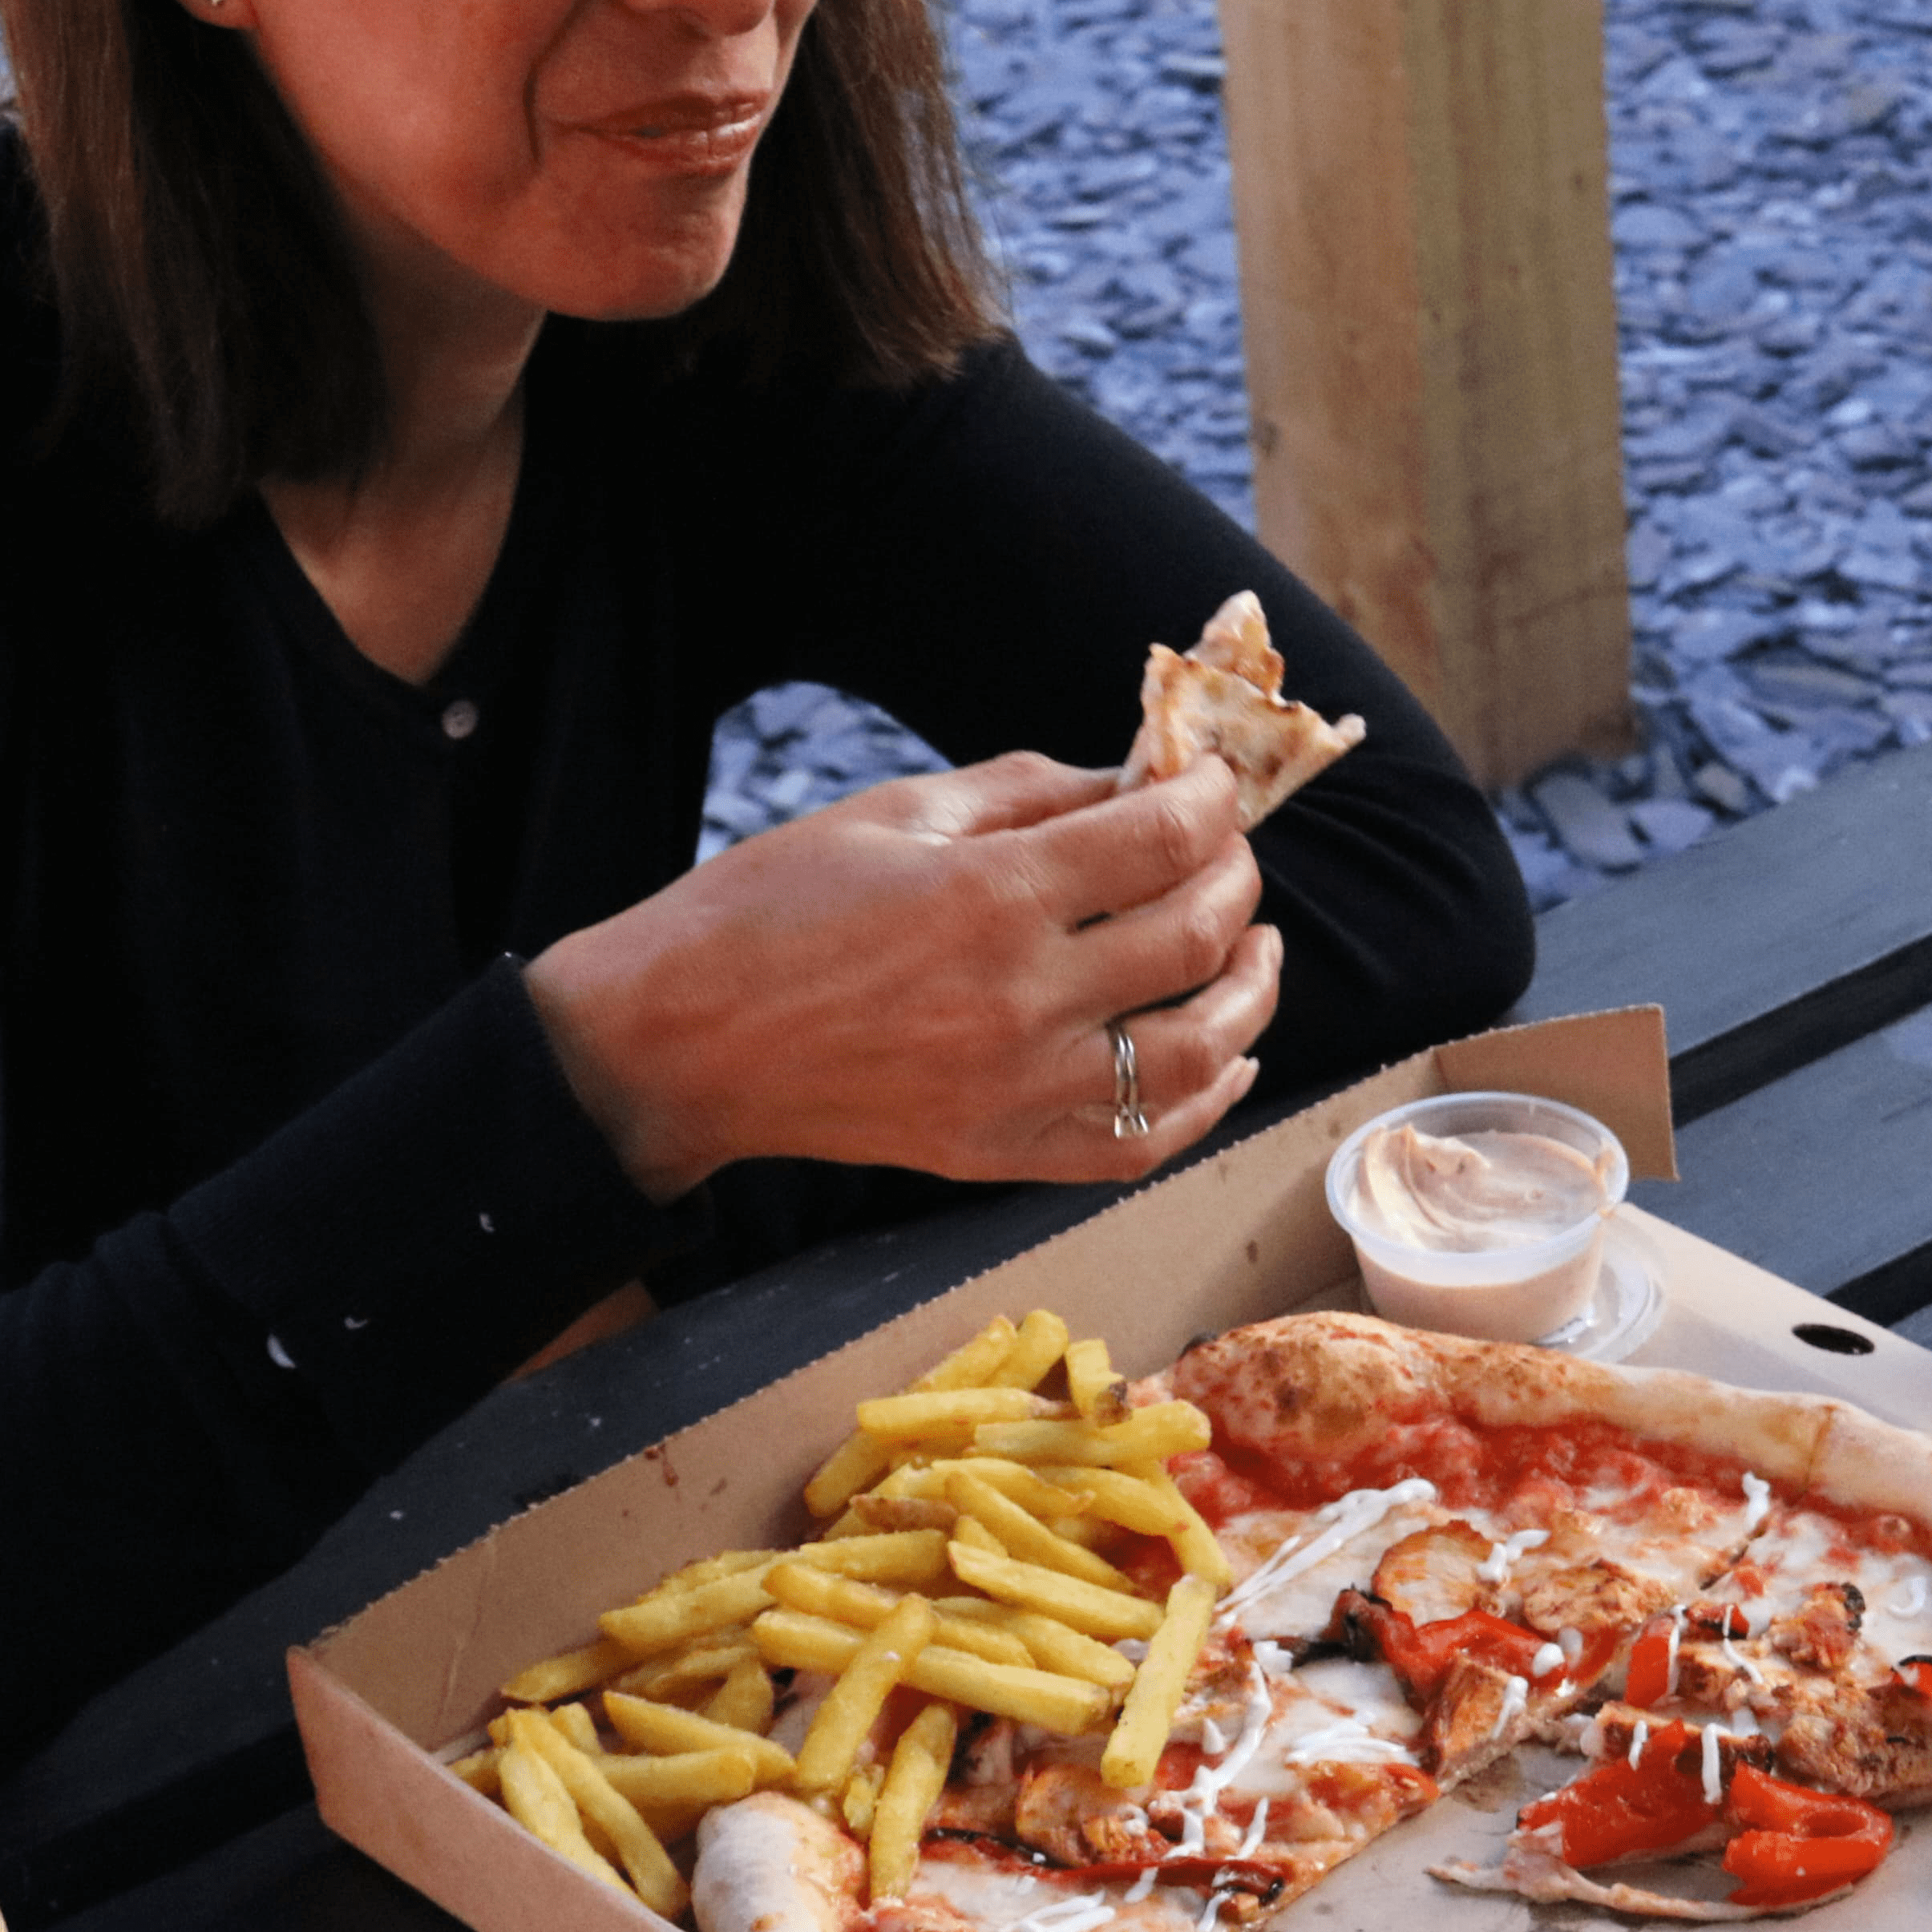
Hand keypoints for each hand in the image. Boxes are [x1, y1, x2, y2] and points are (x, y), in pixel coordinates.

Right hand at [524, 753, 1280, 1198]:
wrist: (677, 1042)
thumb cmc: (770, 908)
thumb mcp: (896, 813)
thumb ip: (1029, 794)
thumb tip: (1133, 778)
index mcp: (992, 896)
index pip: (1163, 838)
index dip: (1212, 800)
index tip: (1216, 783)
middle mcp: (1022, 1000)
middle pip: (1197, 935)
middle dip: (1236, 880)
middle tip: (1229, 856)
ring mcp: (1019, 1090)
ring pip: (1199, 1052)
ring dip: (1251, 995)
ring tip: (1253, 951)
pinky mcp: (1002, 1154)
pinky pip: (1142, 1144)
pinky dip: (1208, 1103)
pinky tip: (1230, 1059)